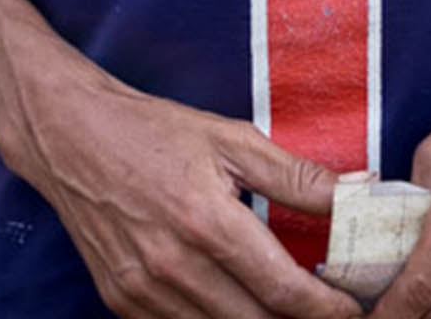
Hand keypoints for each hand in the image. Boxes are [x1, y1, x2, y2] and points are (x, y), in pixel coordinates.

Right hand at [16, 64, 362, 318]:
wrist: (72, 137)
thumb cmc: (156, 131)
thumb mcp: (230, 138)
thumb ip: (295, 176)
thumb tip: (358, 191)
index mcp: (206, 220)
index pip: (283, 290)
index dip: (327, 308)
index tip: (355, 309)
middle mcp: (173, 266)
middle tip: (329, 309)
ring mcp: (143, 292)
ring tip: (287, 307)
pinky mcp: (122, 304)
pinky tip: (237, 303)